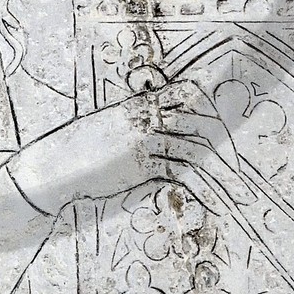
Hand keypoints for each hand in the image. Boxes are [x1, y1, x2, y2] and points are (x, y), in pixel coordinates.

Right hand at [8, 79, 234, 218]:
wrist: (52, 166)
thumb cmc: (78, 152)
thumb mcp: (109, 131)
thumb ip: (135, 132)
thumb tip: (160, 151)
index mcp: (138, 104)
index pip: (185, 91)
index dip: (210, 105)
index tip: (227, 123)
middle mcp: (145, 116)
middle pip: (199, 119)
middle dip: (224, 142)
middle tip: (239, 165)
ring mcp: (144, 138)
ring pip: (196, 148)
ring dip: (223, 173)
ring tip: (241, 192)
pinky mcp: (141, 162)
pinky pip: (182, 173)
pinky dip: (204, 188)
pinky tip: (217, 201)